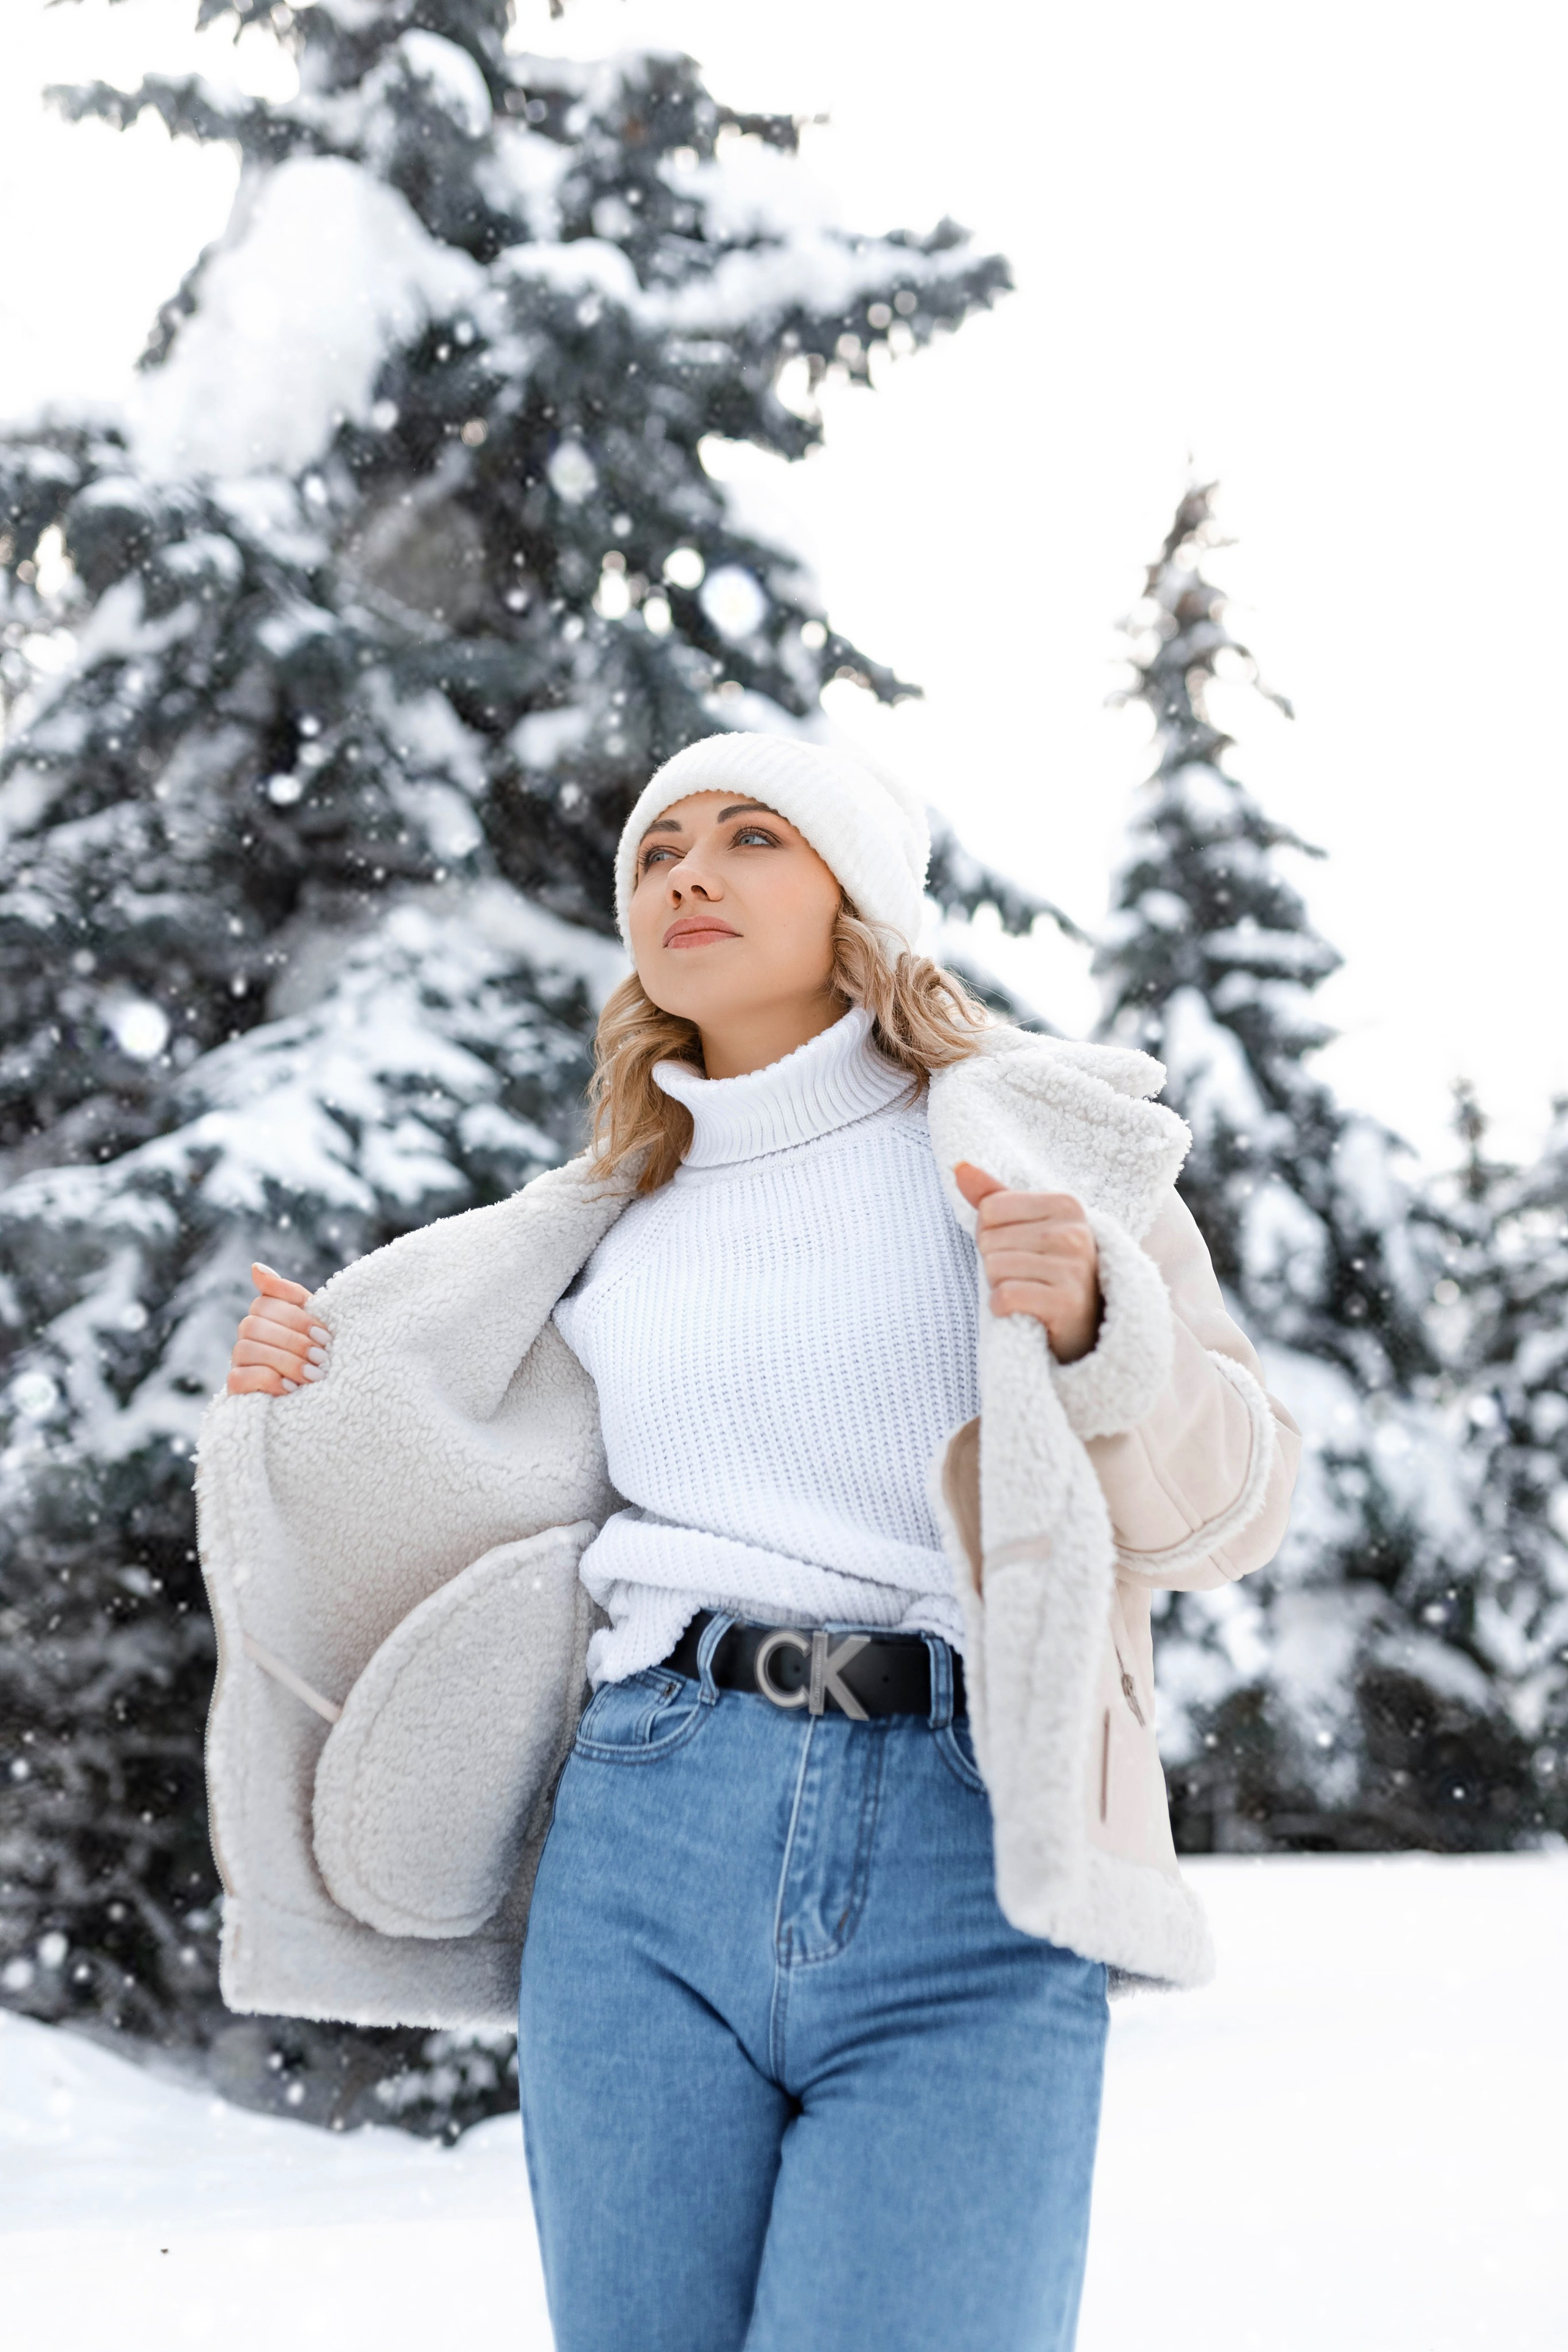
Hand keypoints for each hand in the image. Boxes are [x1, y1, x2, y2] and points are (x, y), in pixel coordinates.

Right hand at [225, 1262, 330, 1395]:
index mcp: (264, 1312)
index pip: (267, 1300)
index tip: (325, 1334)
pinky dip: (269, 1380)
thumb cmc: (311, 1354)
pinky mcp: (234, 1384)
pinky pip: (240, 1376)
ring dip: (286, 1362)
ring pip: (248, 1348)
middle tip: (323, 1358)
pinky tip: (291, 1388)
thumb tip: (256, 1267)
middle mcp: (246, 1332)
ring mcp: (237, 1358)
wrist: (307, 1396)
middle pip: (255, 1323)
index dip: (296, 1316)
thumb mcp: (310, 1323)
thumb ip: (289, 1295)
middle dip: (294, 1341)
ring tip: (314, 1375)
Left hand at [954, 1163, 1102, 1364]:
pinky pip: (1004, 1296)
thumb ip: (994, 1195)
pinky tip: (1023, 1311)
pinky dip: (1002, 1308)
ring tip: (1028, 1292)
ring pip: (994, 1268)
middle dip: (996, 1262)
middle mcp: (1074, 1233)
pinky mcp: (1065, 1304)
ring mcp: (1073, 1269)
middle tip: (1025, 1276)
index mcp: (1066, 1205)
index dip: (991, 1234)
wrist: (1087, 1325)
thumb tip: (958, 1167)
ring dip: (1000, 1286)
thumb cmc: (1050, 1270)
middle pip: (989, 1240)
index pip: (990, 1209)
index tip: (1019, 1250)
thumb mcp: (1028, 1227)